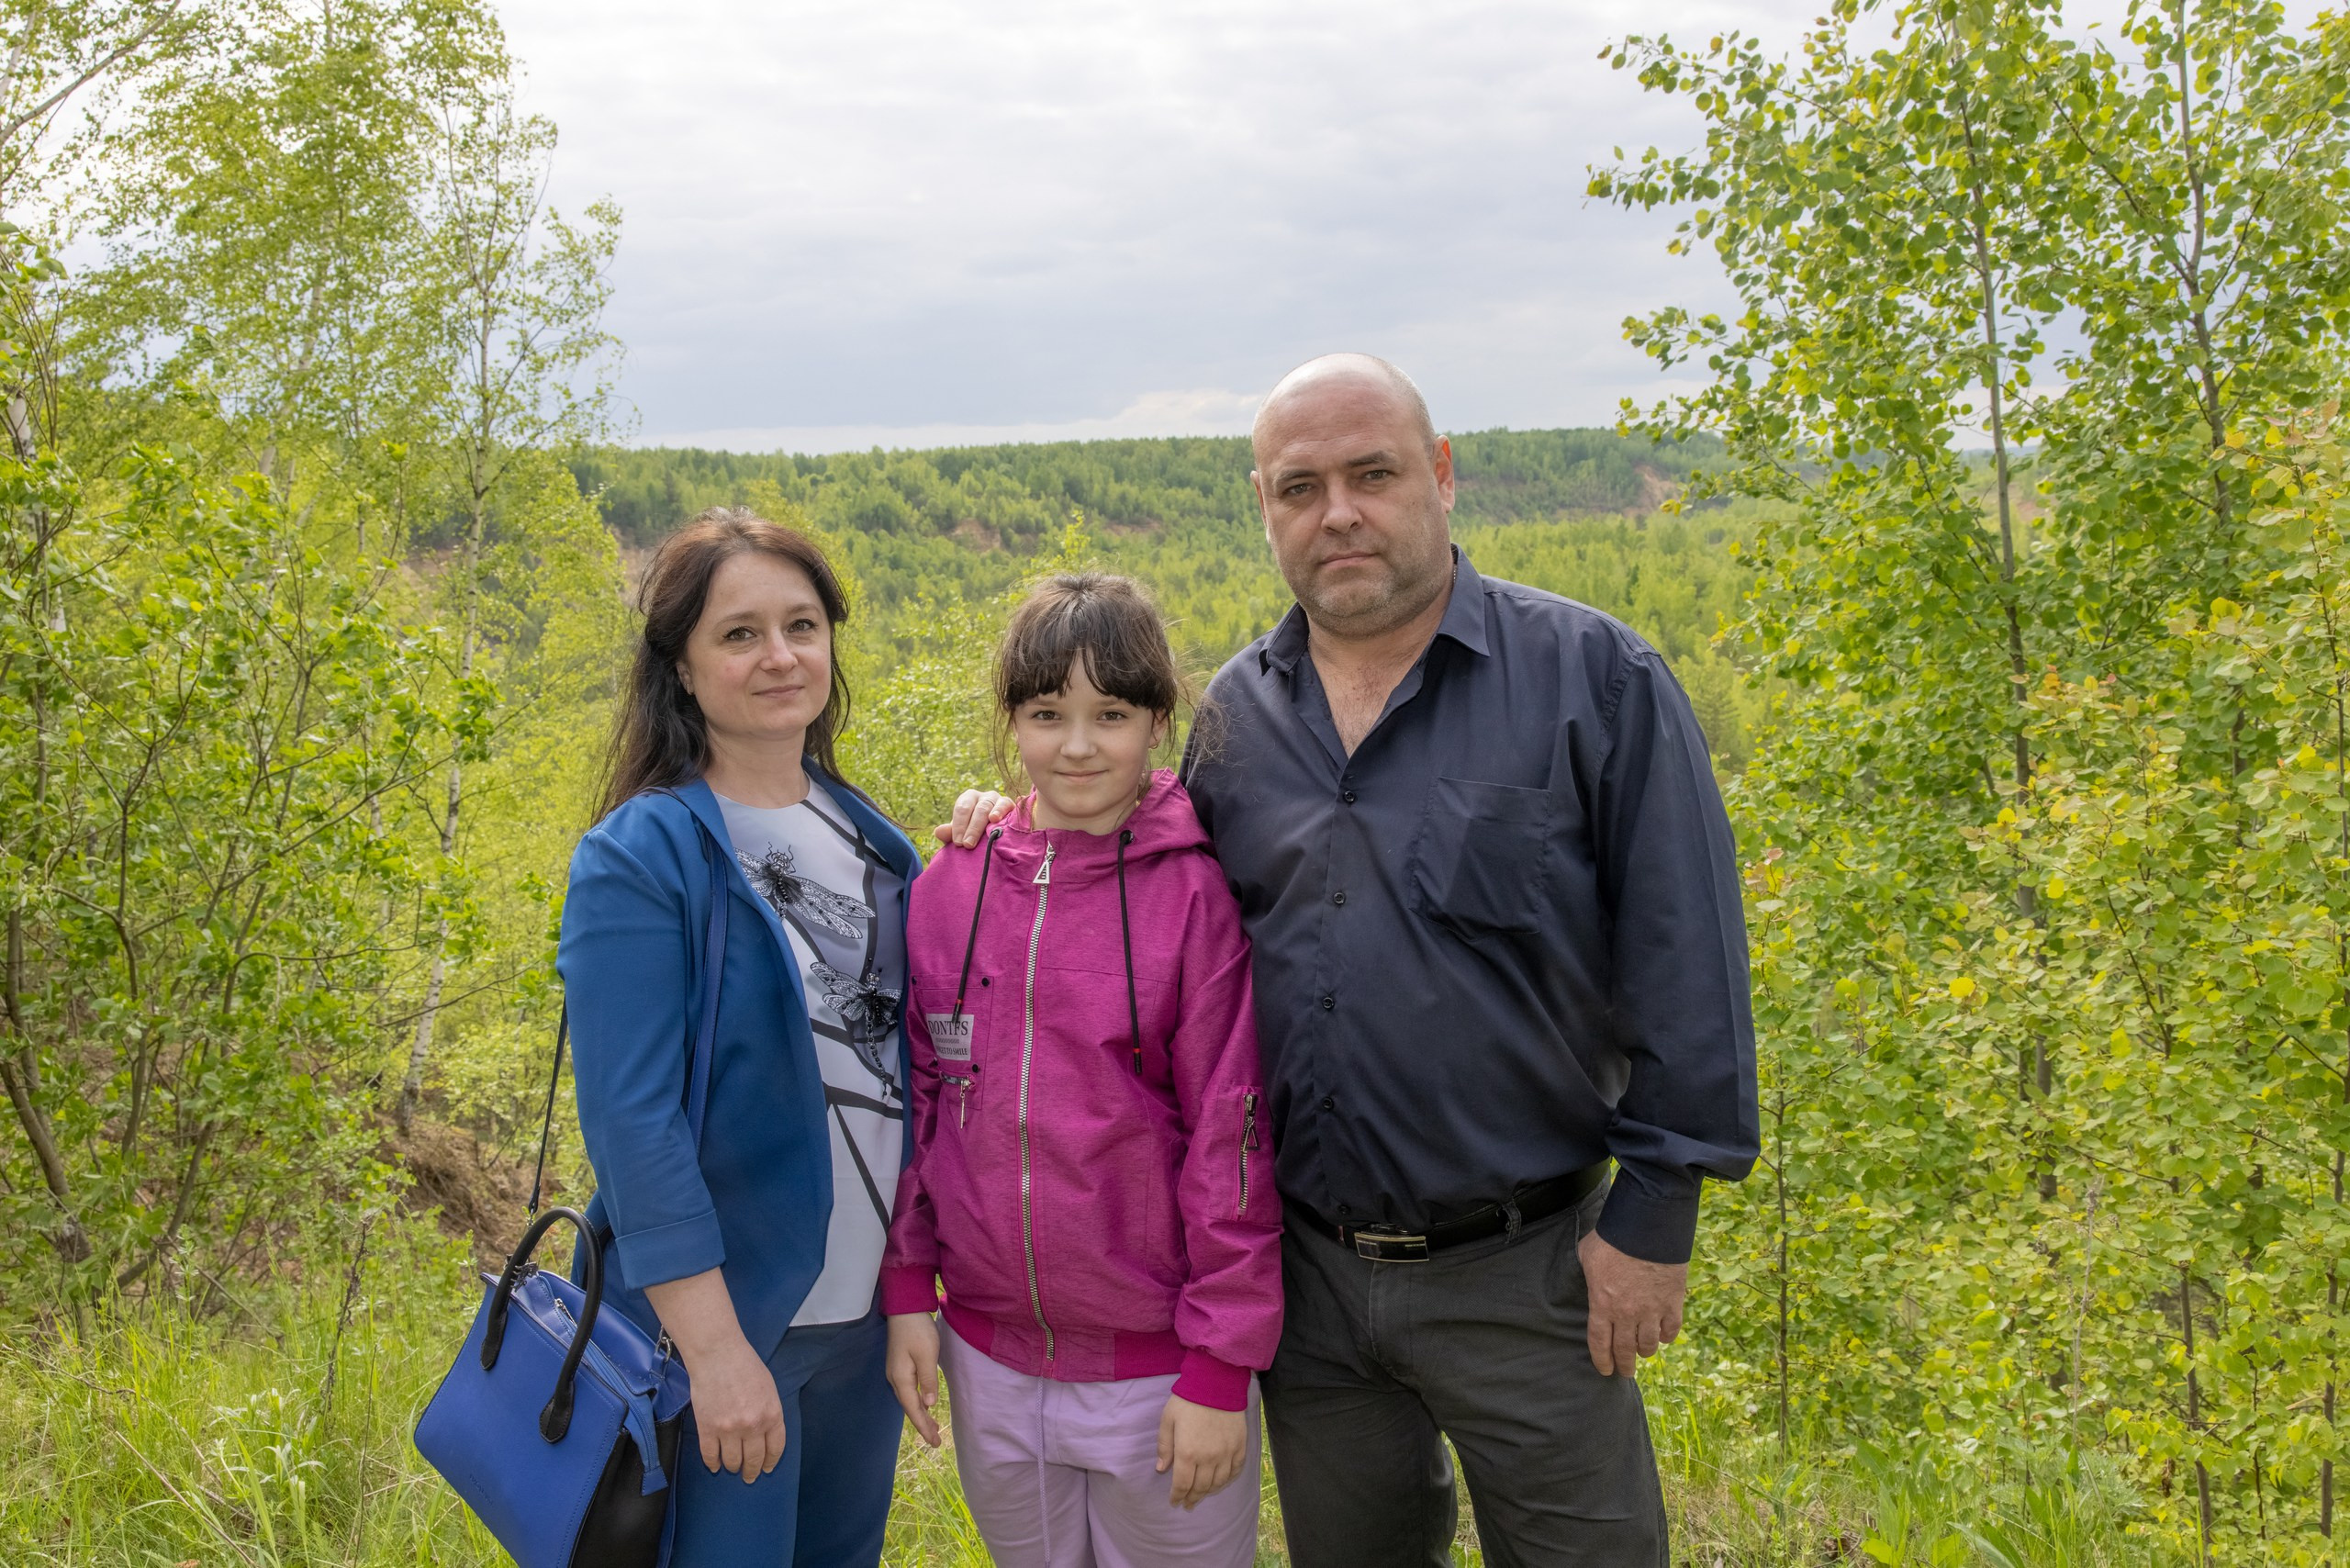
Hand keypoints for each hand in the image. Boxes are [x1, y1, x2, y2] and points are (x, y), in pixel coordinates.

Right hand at [681, 1330, 787, 1479]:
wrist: (718, 1354)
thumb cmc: (745, 1365)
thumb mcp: (769, 1388)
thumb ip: (769, 1412)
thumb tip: (765, 1433)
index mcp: (772, 1415)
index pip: (775, 1448)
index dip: (770, 1462)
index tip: (766, 1469)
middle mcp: (753, 1426)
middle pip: (754, 1459)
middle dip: (752, 1471)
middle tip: (749, 1476)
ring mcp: (729, 1429)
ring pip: (733, 1461)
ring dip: (733, 1467)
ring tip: (732, 1468)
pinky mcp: (708, 1428)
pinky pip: (710, 1455)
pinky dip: (713, 1463)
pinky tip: (715, 1466)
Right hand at [886, 1313, 943, 1446]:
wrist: (905, 1309)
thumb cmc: (917, 1330)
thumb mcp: (927, 1355)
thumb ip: (928, 1380)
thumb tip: (929, 1404)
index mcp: (901, 1378)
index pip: (913, 1409)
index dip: (924, 1426)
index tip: (934, 1442)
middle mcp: (895, 1378)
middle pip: (909, 1407)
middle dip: (922, 1424)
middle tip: (936, 1441)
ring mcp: (897, 1372)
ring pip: (909, 1400)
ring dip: (921, 1414)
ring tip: (933, 1428)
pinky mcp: (901, 1366)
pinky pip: (910, 1390)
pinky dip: (918, 1402)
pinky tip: (925, 1405)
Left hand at [934, 788, 1015, 849]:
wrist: (996, 834)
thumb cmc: (973, 833)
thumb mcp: (961, 834)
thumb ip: (950, 834)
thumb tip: (938, 832)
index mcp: (968, 799)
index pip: (962, 808)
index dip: (959, 825)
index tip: (958, 842)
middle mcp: (984, 797)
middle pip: (979, 808)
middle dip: (973, 827)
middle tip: (968, 845)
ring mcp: (999, 800)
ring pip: (995, 806)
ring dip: (992, 815)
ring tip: (991, 822)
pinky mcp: (1012, 807)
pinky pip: (1009, 806)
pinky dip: (1004, 811)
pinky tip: (1001, 818)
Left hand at [1156, 1394, 1246, 1508]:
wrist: (1216, 1383)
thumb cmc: (1188, 1400)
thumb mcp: (1168, 1420)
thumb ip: (1164, 1446)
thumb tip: (1161, 1469)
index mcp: (1187, 1453)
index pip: (1182, 1484)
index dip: (1177, 1496)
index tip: (1174, 1502)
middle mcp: (1208, 1458)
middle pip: (1200, 1487)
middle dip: (1192, 1498)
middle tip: (1188, 1504)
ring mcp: (1226, 1453)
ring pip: (1218, 1482)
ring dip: (1209, 1492)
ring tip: (1202, 1495)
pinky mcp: (1240, 1446)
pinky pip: (1235, 1470)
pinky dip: (1227, 1480)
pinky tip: (1221, 1482)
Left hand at [1578, 1228, 1688, 1377]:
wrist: (1647, 1228)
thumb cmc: (1612, 1238)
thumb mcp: (1587, 1255)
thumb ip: (1588, 1272)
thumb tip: (1590, 1273)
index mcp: (1602, 1305)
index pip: (1599, 1343)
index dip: (1602, 1360)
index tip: (1605, 1370)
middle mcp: (1627, 1315)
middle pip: (1624, 1350)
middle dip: (1624, 1365)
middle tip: (1625, 1373)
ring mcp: (1652, 1311)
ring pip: (1649, 1344)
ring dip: (1644, 1351)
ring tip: (1642, 1353)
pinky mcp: (1673, 1303)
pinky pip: (1671, 1330)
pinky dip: (1667, 1336)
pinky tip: (1663, 1337)